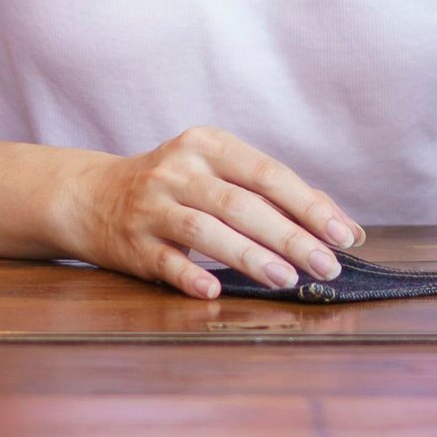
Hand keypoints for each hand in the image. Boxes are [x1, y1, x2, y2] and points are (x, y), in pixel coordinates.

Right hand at [57, 126, 365, 300]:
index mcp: (208, 144)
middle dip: (290, 236)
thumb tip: (340, 223)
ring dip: (250, 257)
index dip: (307, 203)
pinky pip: (165, 261)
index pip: (266, 173)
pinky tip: (215, 292)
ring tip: (288, 279)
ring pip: (206, 230)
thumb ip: (273, 193)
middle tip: (327, 266)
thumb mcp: (217, 172)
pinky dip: (190, 276)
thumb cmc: (177, 186)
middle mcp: (179, 169)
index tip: (343, 234)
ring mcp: (152, 205)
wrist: (93, 196)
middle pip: (241, 203)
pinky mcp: (131, 243)